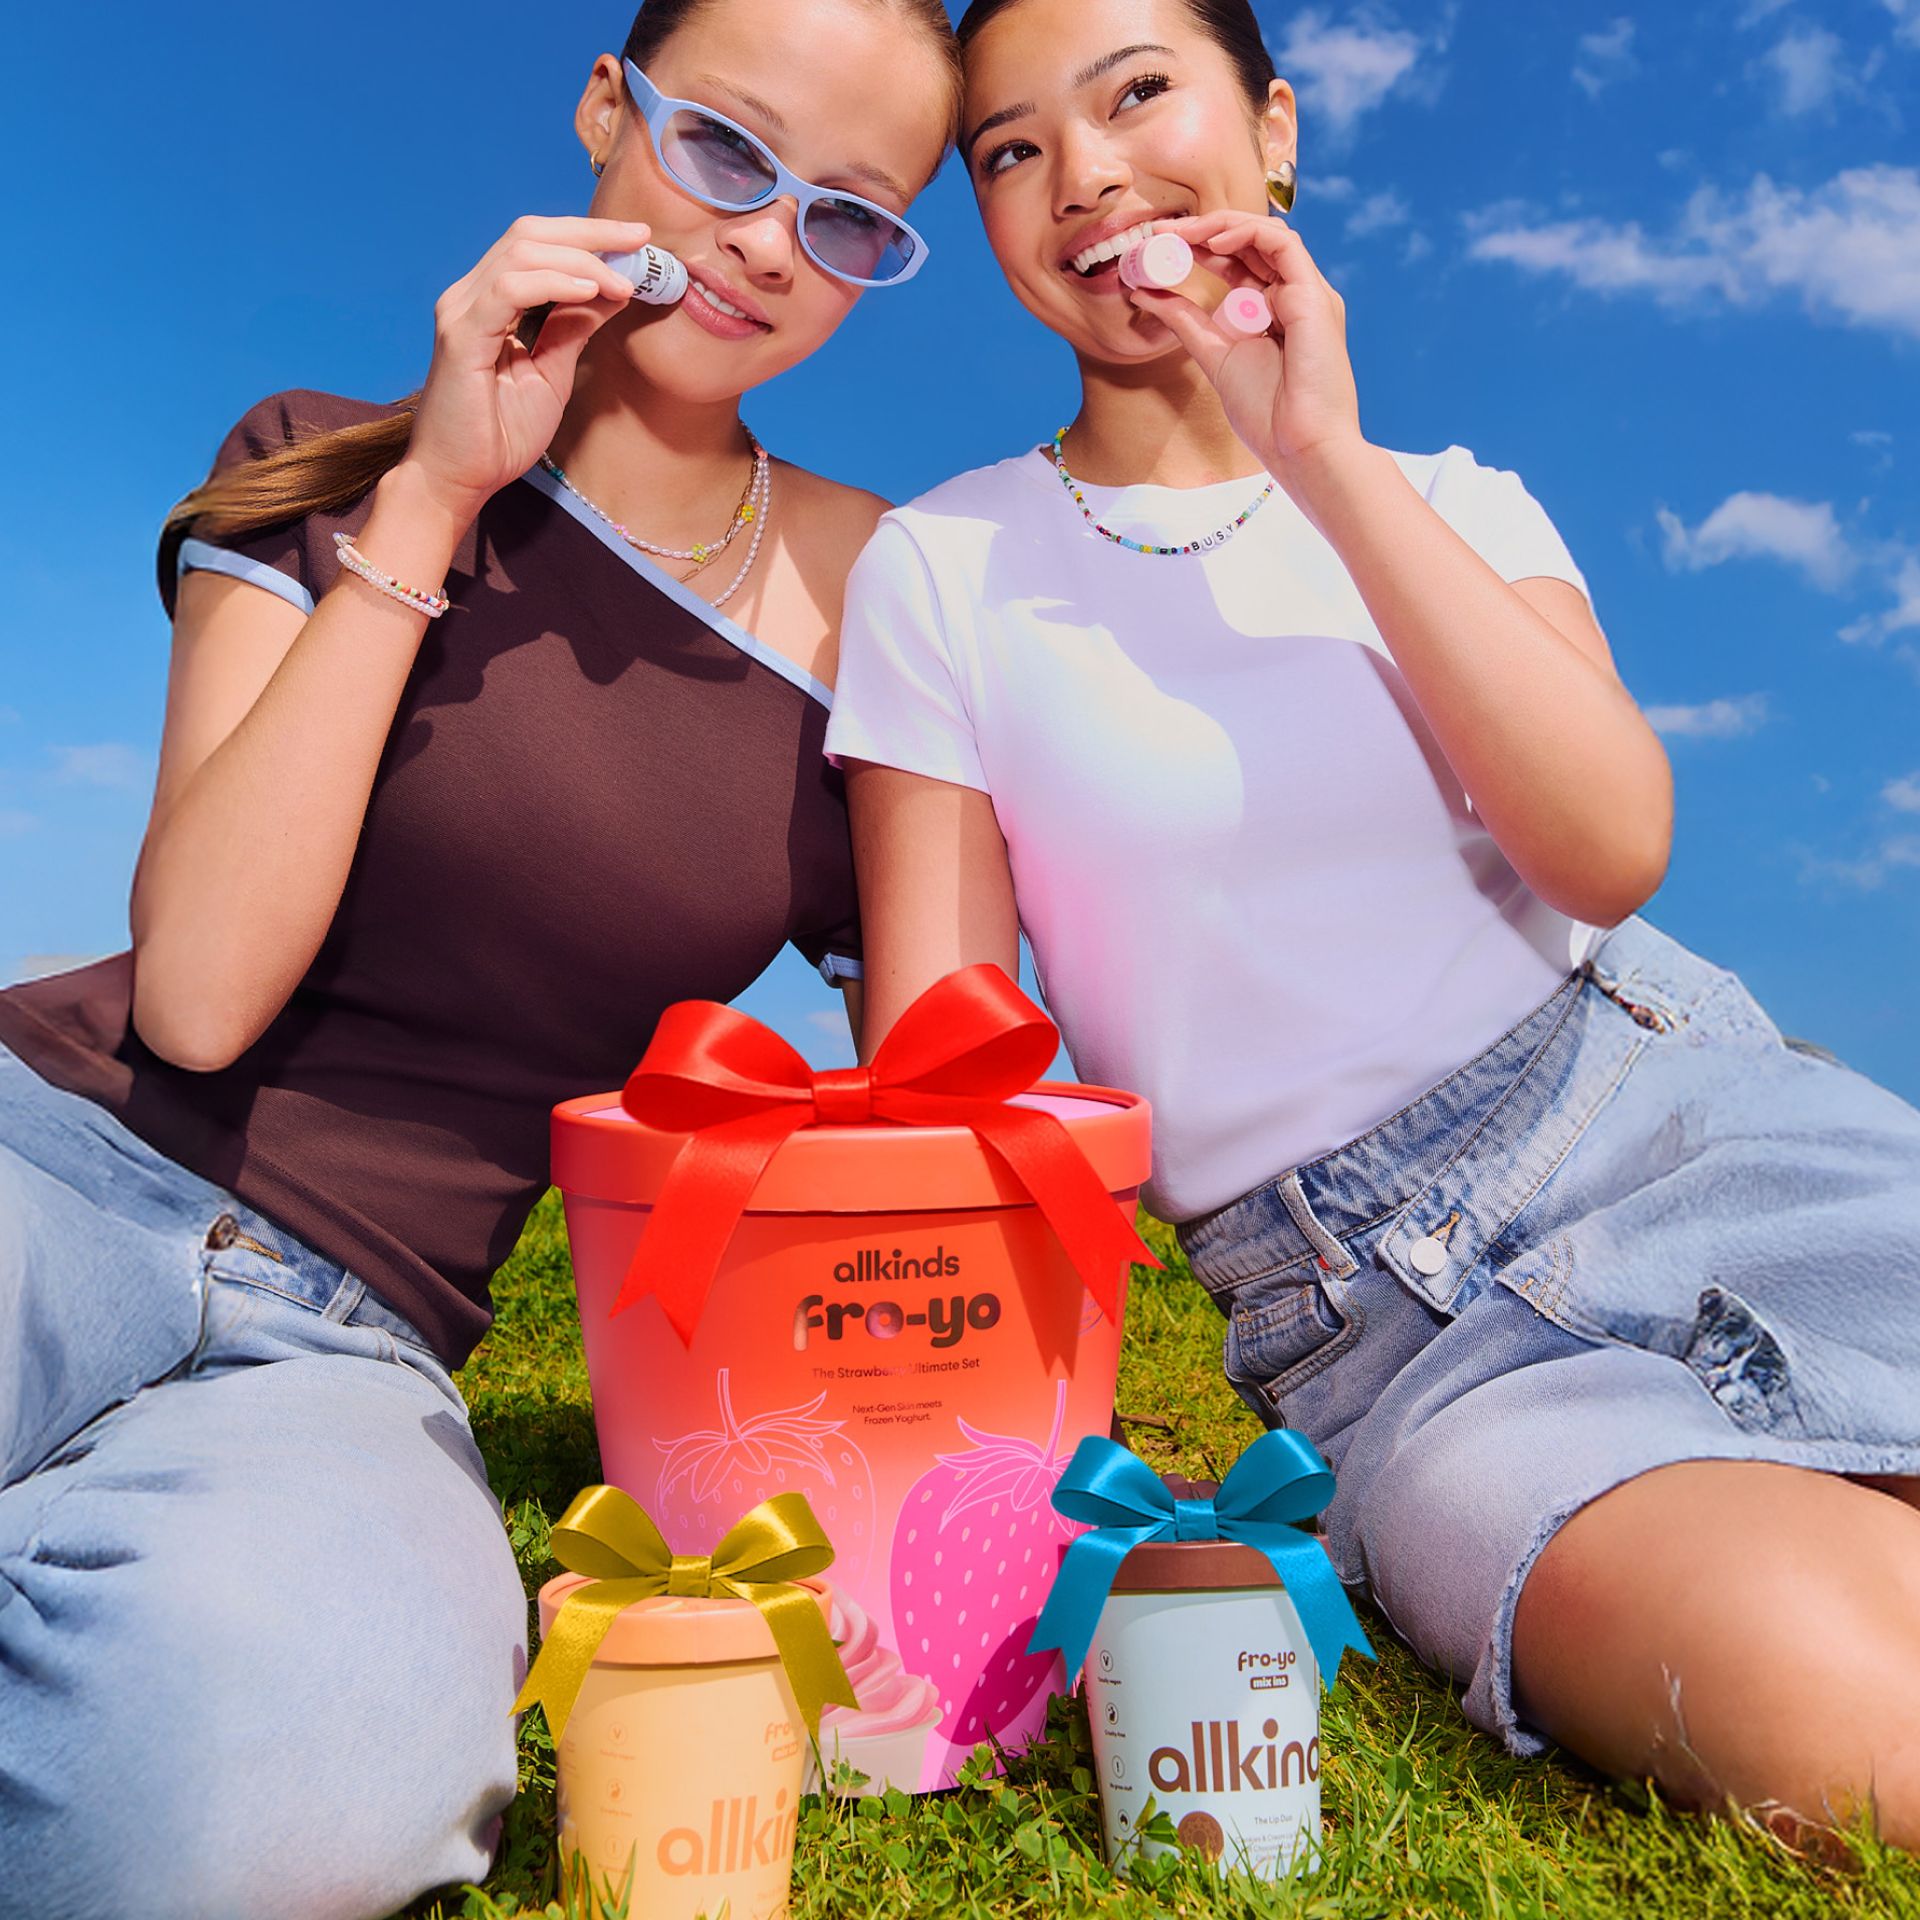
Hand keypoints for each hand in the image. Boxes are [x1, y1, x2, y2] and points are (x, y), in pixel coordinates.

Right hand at [398, 216, 652, 523]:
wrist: (458, 480)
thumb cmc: (499, 435)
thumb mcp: (553, 373)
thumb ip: (574, 330)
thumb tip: (610, 292)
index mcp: (490, 302)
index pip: (538, 245)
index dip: (587, 236)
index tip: (637, 240)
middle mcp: (471, 296)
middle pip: (530, 234)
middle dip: (590, 233)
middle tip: (639, 241)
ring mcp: (462, 312)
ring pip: (521, 252)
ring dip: (580, 261)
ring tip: (623, 281)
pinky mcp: (461, 337)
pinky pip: (509, 290)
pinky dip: (553, 283)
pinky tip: (589, 292)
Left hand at [1125, 211, 1365, 479]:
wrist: (1299, 446)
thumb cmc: (1266, 414)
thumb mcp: (1214, 354)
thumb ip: (1184, 320)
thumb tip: (1143, 291)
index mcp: (1273, 311)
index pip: (1236, 262)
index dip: (1197, 247)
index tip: (1155, 246)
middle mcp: (1292, 296)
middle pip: (1248, 244)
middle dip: (1202, 230)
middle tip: (1157, 231)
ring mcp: (1306, 294)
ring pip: (1266, 235)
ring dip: (1221, 226)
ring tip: (1180, 233)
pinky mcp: (1314, 297)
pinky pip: (1283, 244)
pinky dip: (1247, 234)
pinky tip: (1213, 242)